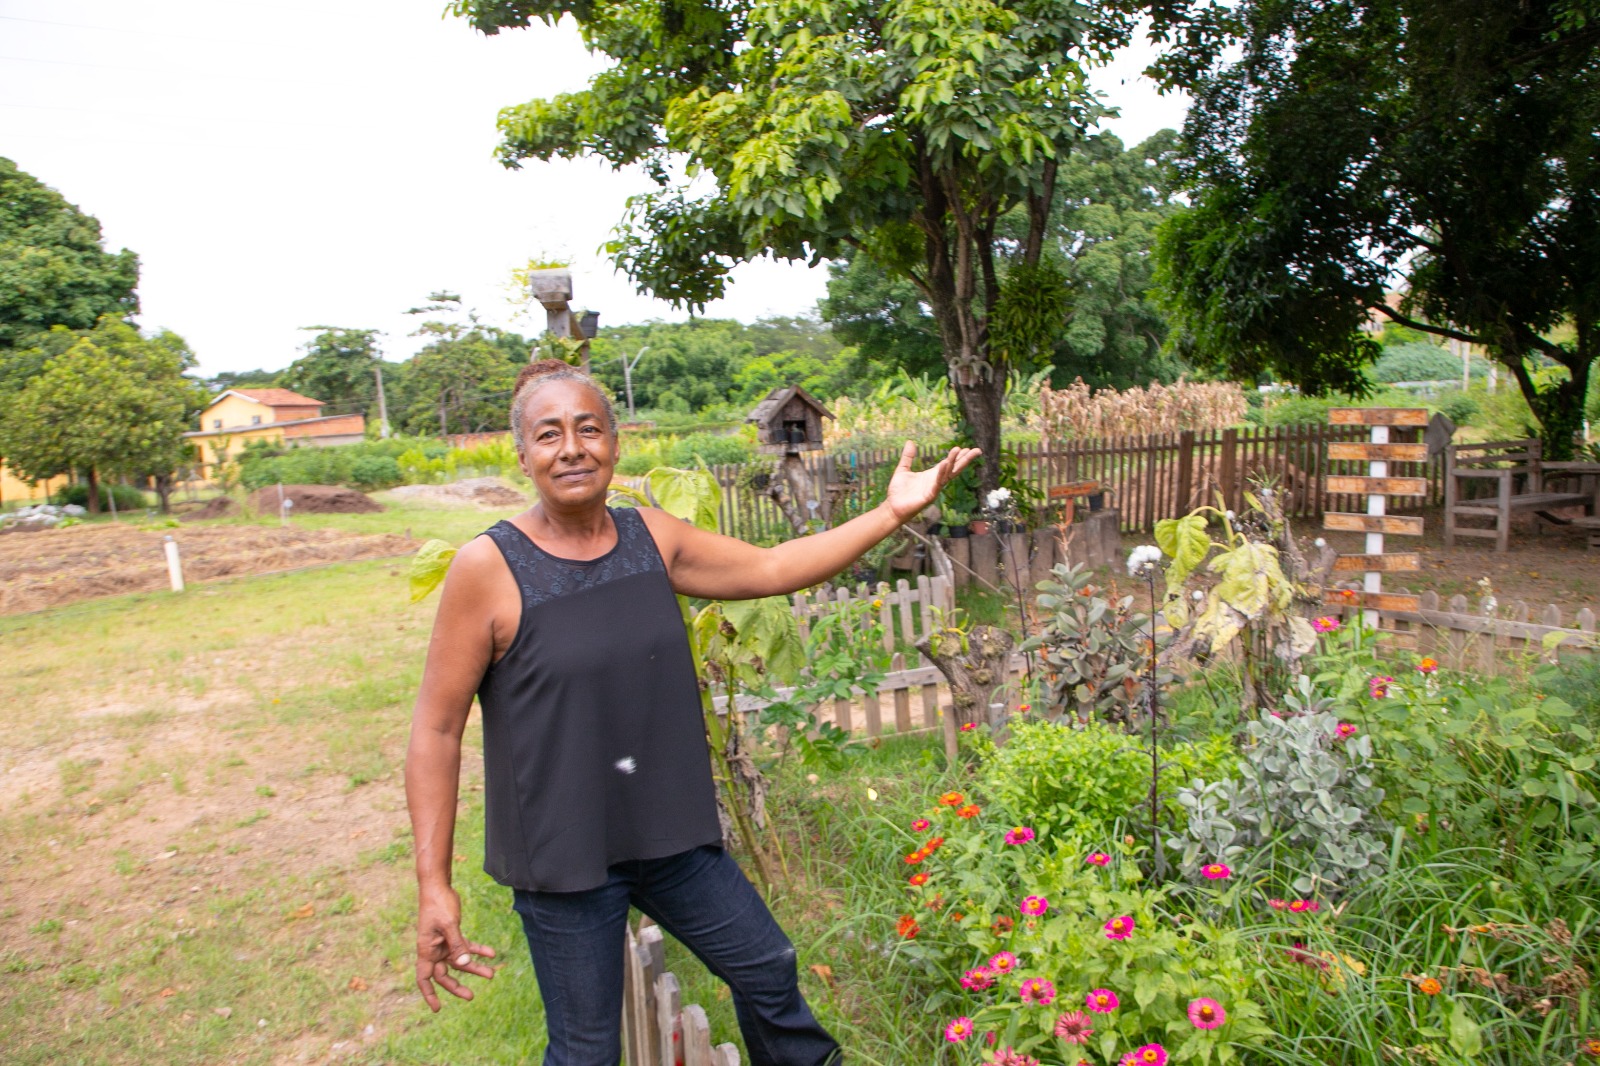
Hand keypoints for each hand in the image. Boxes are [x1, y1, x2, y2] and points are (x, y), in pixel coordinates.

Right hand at [415, 884, 495, 1011]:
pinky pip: (466, 946)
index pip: (424, 978)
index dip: (429, 994)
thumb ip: (457, 945)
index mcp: (426, 950)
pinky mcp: (453, 934)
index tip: (437, 1008)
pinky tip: (491, 953)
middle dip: (457, 986)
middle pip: (444, 974)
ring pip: (459, 961)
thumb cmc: (438, 905)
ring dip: (474, 968)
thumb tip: (464, 965)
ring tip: (491, 975)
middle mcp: (433, 950)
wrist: (438, 886)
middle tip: (471, 996)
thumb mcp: (449, 925)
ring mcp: (443, 943)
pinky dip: (478, 950)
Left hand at [884, 441, 982, 522]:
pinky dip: (941, 474)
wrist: (892, 506)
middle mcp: (935, 481)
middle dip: (964, 460)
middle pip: (954, 469)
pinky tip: (944, 464)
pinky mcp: (929, 496)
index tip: (967, 448)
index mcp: (931, 475)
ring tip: (958, 450)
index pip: (948, 464)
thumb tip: (910, 441)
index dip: (957, 457)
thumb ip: (908, 456)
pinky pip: (937, 484)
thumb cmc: (898, 491)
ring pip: (947, 474)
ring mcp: (933, 489)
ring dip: (952, 462)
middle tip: (976, 450)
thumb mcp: (903, 469)